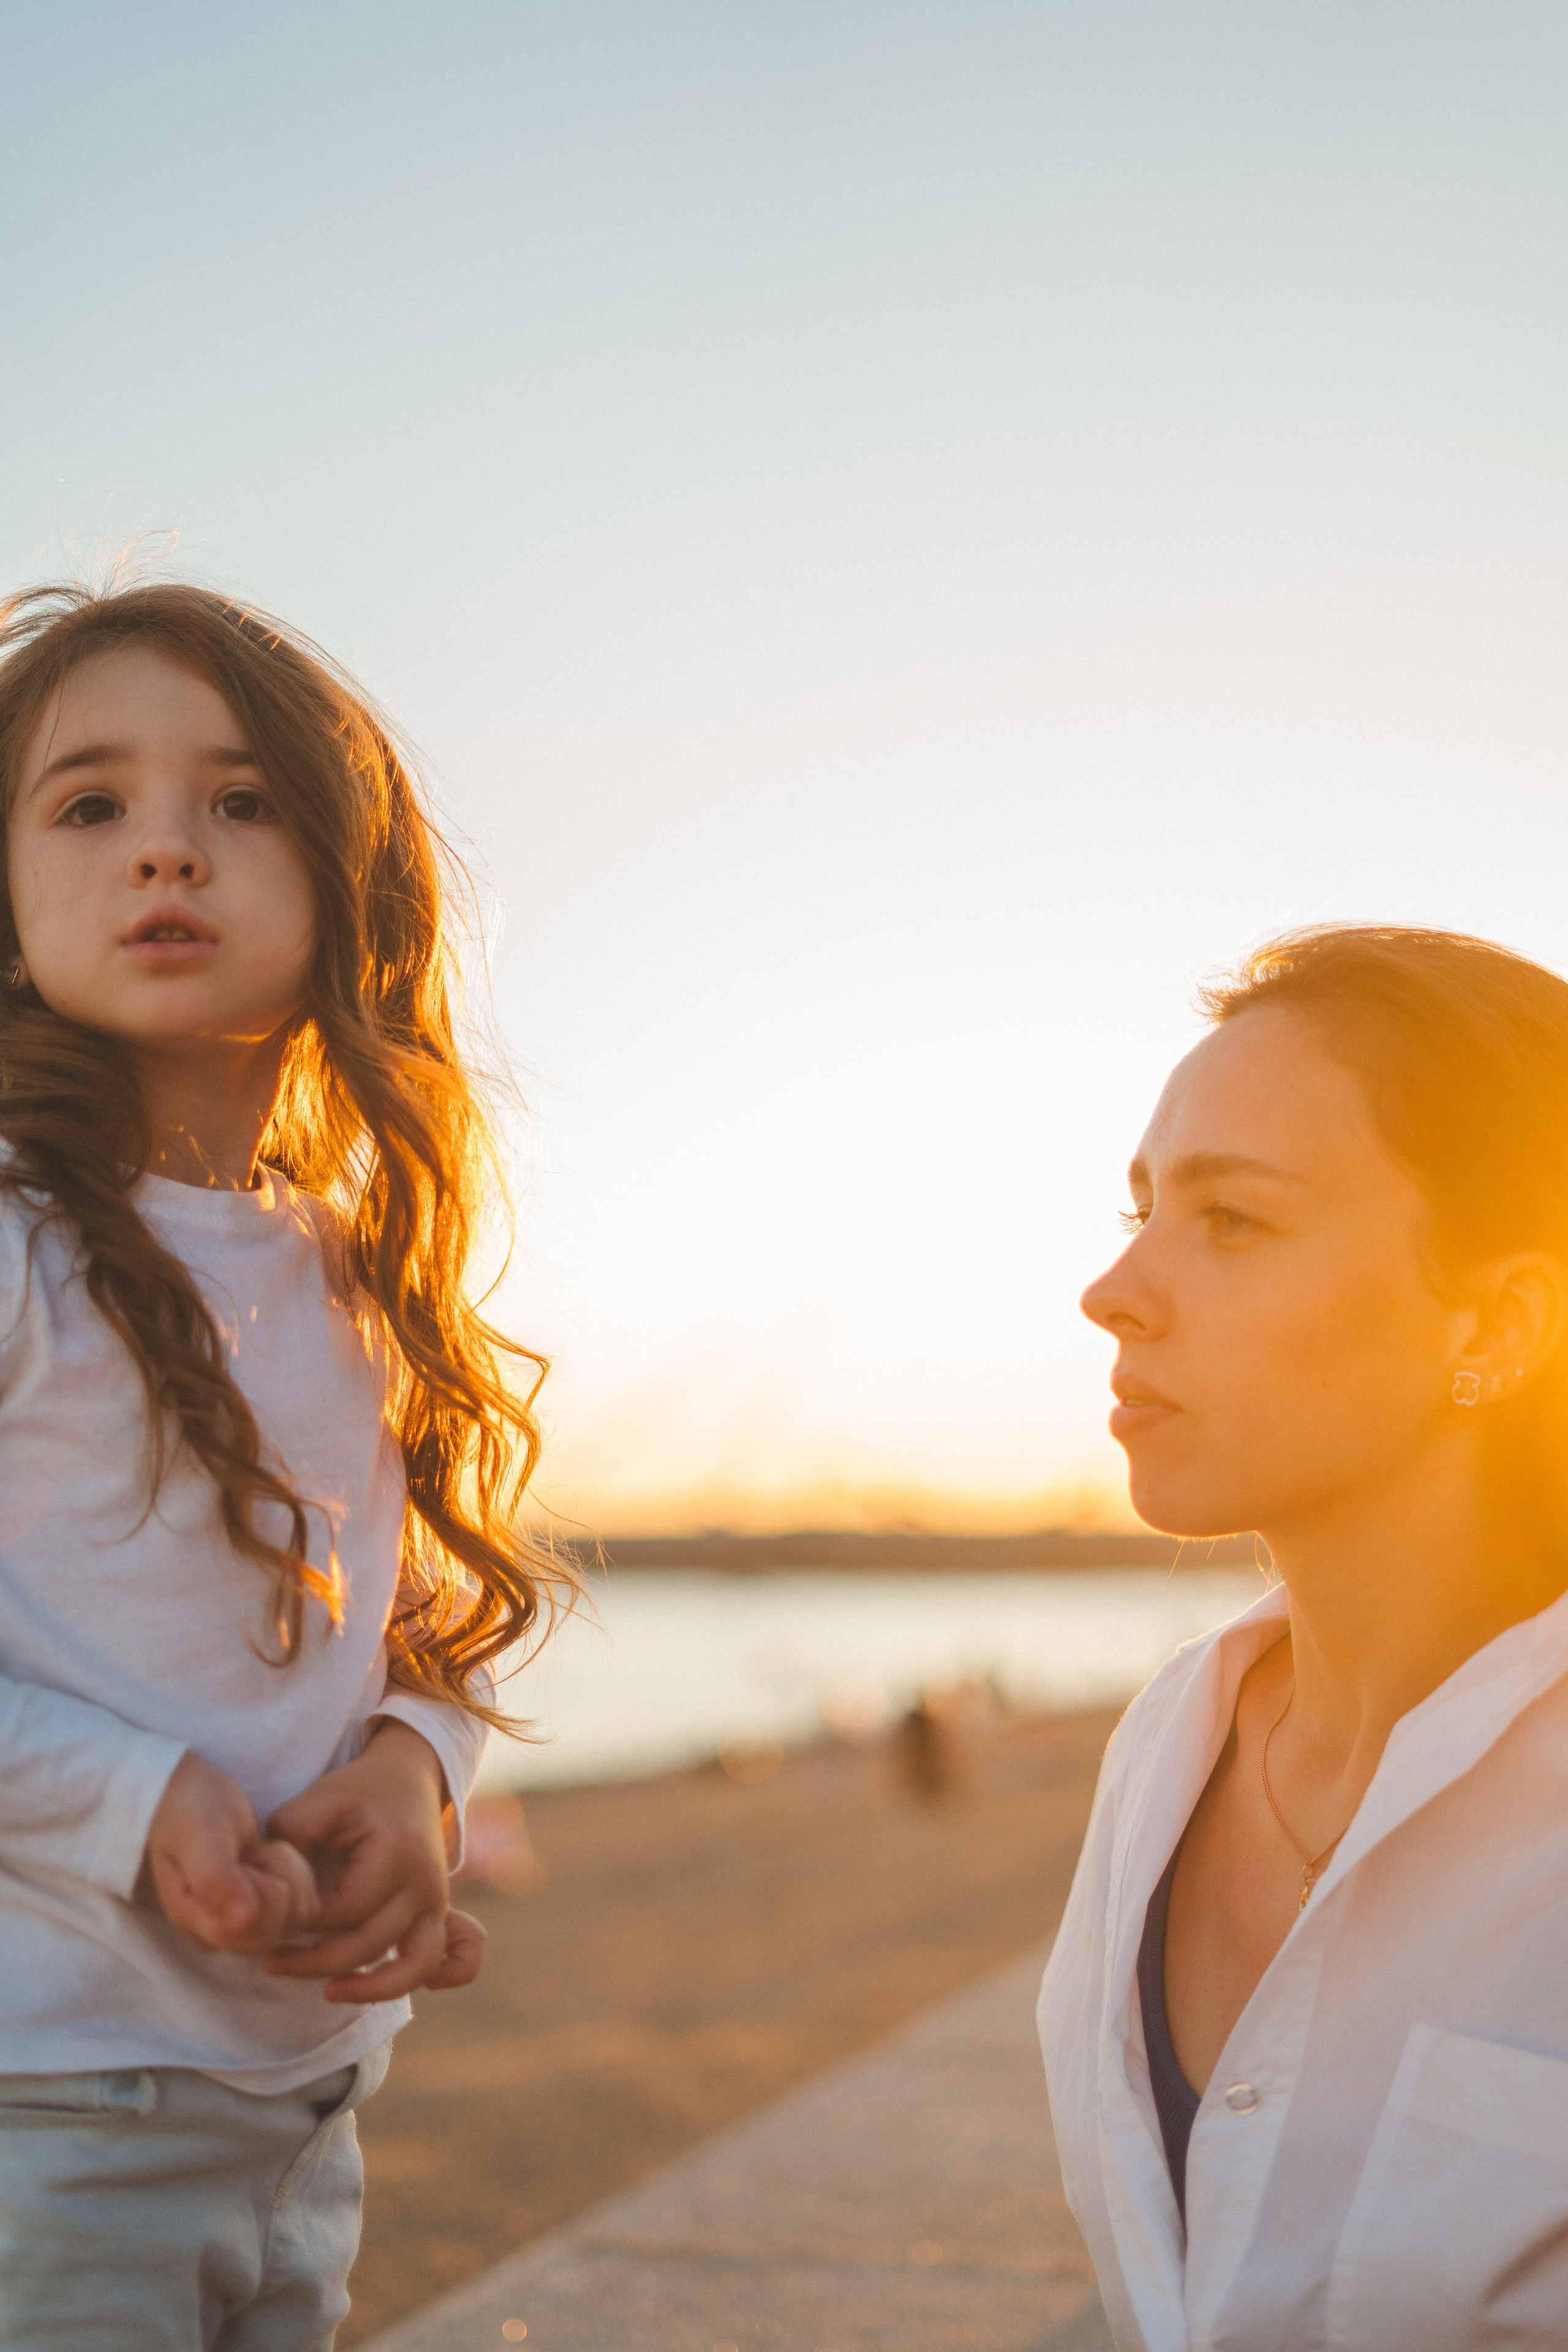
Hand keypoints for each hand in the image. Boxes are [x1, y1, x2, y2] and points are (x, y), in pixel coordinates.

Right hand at [142, 1753, 320, 1954]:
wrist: (194, 1797)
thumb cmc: (191, 1813)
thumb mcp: (197, 1835)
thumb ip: (214, 1878)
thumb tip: (242, 1922)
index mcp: (199, 1926)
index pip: (249, 1928)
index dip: (257, 1885)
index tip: (236, 1857)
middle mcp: (225, 1936)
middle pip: (280, 1925)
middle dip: (275, 1877)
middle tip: (247, 1852)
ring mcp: (250, 1929)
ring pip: (299, 1914)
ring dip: (288, 1872)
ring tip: (255, 1852)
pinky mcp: (274, 1915)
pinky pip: (309, 1907)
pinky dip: (299, 1874)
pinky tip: (269, 1858)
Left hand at [262, 1719, 486, 2001]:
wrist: (408, 1775)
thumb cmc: (357, 1791)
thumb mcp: (319, 1800)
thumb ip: (290, 1838)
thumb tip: (274, 1889)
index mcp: (395, 1854)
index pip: (343, 1912)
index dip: (302, 1922)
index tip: (274, 1917)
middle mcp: (424, 1884)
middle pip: (370, 1945)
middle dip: (314, 1963)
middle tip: (271, 1962)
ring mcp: (437, 1902)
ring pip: (417, 1966)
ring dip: (374, 1989)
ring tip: (330, 1992)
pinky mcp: (439, 1913)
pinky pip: (458, 1957)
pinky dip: (445, 1977)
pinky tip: (409, 1985)